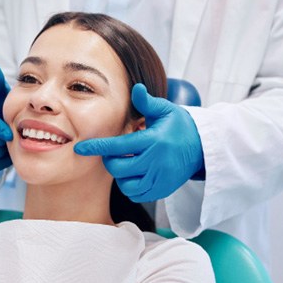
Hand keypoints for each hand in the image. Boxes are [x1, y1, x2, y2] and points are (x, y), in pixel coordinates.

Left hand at [74, 84, 204, 201]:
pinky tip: (135, 174)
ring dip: (120, 175)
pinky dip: (130, 186)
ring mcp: (160, 179)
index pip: (118, 146)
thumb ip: (146, 102)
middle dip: (110, 160)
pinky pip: (137, 194)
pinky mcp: (163, 190)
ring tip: (127, 162)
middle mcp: (156, 162)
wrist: (202, 147)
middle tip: (115, 153)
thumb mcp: (165, 110)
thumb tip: (136, 88)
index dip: (97, 147)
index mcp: (153, 141)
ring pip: (126, 184)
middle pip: (118, 168)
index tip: (80, 148)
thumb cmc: (179, 126)